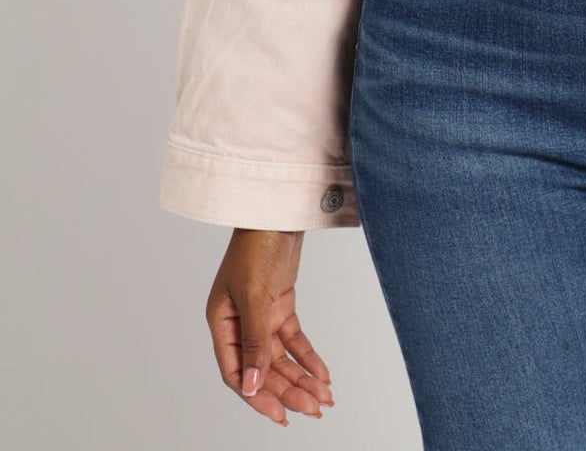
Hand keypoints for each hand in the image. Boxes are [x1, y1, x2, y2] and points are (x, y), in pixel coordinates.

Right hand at [205, 228, 335, 425]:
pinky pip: (294, 340)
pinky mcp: (279, 305)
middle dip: (288, 391)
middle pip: (263, 369)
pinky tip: (323, 375)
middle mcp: (238, 323)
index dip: (257, 396)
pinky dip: (308, 357)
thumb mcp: (254, 295)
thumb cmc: (256, 244)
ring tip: (324, 400)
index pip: (235, 372)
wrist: (277, 209)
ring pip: (280, 358)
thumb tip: (253, 385)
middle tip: (313, 411)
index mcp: (221, 323)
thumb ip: (255, 341)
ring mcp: (260, 315)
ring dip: (301, 378)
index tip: (281, 416)